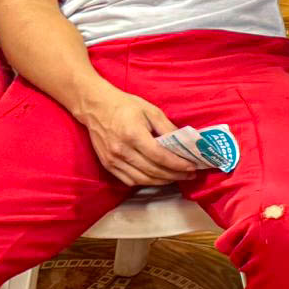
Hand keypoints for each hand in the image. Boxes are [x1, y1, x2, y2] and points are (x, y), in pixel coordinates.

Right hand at [76, 87, 196, 185]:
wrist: (96, 107)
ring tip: (177, 178)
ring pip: (141, 179)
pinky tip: (158, 178)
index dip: (177, 164)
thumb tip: (185, 141)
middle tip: (190, 175)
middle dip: (174, 175)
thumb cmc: (126, 106)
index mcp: (133, 135)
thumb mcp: (151, 111)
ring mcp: (112, 160)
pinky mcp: (107, 165)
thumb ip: (168, 128)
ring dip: (162, 181)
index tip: (192, 167)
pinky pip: (129, 180)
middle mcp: (121, 151)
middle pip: (152, 170)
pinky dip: (146, 182)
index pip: (159, 156)